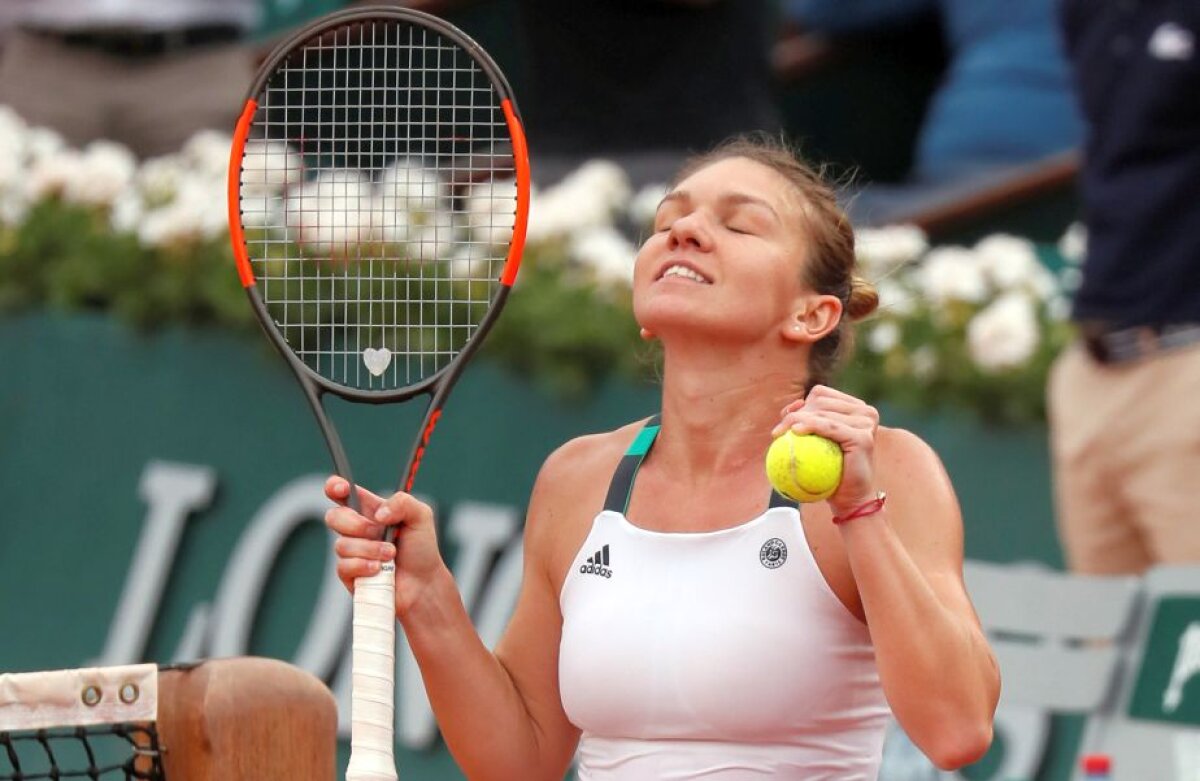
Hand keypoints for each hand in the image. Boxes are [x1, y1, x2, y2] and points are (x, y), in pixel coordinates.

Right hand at [324, 477, 446, 615]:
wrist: (423, 583)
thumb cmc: (421, 549)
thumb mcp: (421, 516)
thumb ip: (402, 502)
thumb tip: (378, 514)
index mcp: (370, 510)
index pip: (343, 493)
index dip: (334, 486)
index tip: (342, 488)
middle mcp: (357, 529)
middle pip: (333, 516)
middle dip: (355, 524)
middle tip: (377, 531)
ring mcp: (351, 552)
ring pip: (342, 545)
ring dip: (370, 550)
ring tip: (390, 555)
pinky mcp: (349, 574)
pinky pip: (344, 566)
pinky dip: (364, 566)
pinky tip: (379, 570)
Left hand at [771, 385, 880, 516]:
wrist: (851, 499)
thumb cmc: (831, 473)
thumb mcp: (816, 443)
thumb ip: (807, 421)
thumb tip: (794, 405)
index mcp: (857, 408)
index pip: (821, 394)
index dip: (800, 404)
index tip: (785, 420)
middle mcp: (866, 412)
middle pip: (819, 401)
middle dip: (794, 414)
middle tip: (777, 431)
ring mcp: (866, 423)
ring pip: (821, 412)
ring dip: (796, 420)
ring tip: (779, 433)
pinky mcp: (863, 437)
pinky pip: (829, 427)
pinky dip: (811, 426)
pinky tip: (795, 431)